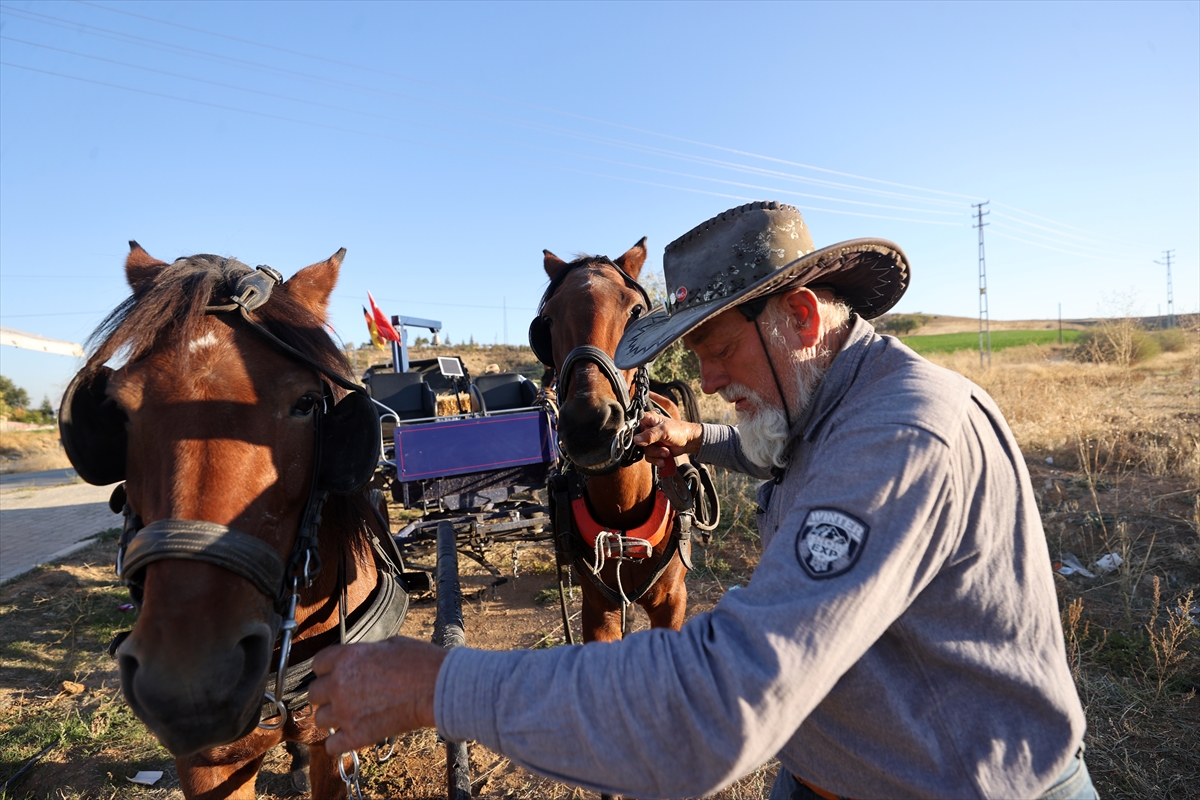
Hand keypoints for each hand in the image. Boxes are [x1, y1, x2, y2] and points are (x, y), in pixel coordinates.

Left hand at [309, 636, 447, 754]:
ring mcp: (345, 711)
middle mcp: (339, 684)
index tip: (334, 674)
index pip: (317, 664)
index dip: (327, 670)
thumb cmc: (421, 663)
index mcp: (347, 657)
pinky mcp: (356, 735)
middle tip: (344, 696)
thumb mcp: (391, 644)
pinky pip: (331, 745)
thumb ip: (366, 653)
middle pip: (313, 693)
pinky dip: (339, 743)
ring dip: (333, 718)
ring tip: (351, 716)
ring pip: (320, 719)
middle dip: (327, 695)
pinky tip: (350, 736)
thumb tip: (362, 658)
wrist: (437, 688)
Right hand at [632, 413, 702, 474]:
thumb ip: (650, 435)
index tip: (644, 442)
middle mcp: (647, 430)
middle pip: (639, 443)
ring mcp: (650, 440)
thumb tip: (636, 440)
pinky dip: (657, 459)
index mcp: (647, 420)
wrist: (689, 441)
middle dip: (652, 449)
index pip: (634, 426)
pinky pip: (649, 457)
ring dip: (656, 455)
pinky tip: (664, 458)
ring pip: (645, 452)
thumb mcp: (664, 431)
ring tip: (666, 452)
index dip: (636, 435)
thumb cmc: (679, 430)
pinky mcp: (654, 449)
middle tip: (663, 449)